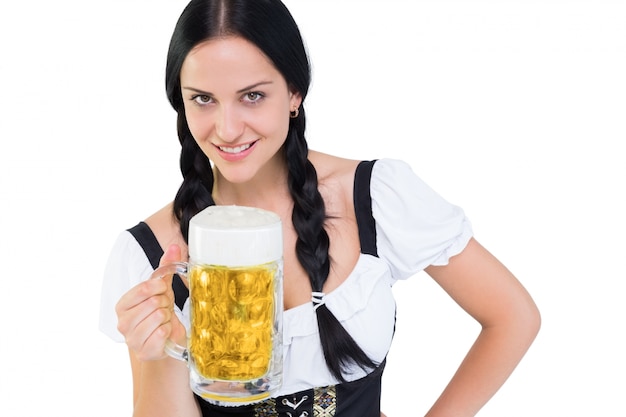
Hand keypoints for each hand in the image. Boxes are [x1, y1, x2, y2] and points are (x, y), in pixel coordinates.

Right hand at [115, 244, 186, 360]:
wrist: (164, 340)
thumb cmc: (159, 312)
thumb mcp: (161, 288)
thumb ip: (166, 267)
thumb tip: (174, 247)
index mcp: (122, 304)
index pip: (144, 288)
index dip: (160, 288)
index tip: (163, 292)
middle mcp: (122, 322)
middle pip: (154, 302)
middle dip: (165, 304)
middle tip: (164, 309)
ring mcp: (131, 339)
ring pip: (159, 317)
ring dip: (168, 318)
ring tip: (163, 321)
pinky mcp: (144, 352)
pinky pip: (162, 333)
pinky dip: (169, 331)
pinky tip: (164, 333)